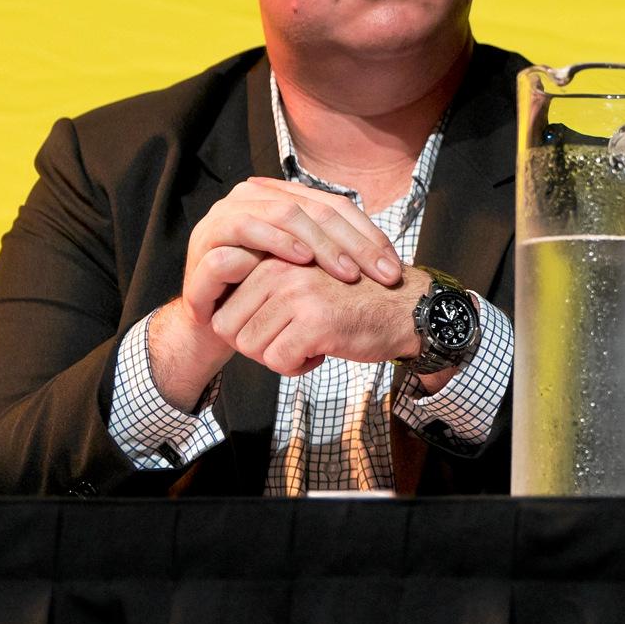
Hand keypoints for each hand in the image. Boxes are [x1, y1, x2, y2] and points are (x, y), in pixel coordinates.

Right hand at [181, 178, 406, 324]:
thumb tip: (390, 260)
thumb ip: (335, 255)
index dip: (367, 235)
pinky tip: (301, 262)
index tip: (393, 269)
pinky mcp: (207, 239)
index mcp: (281, 198)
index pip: (334, 206)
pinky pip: (244, 231)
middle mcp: (254, 198)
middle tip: (376, 274)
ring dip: (318, 241)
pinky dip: (276, 242)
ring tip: (346, 271)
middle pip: (314, 208)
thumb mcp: (304, 273)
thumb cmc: (264, 295)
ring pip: (282, 213)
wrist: (214, 324)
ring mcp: (227, 215)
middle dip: (350, 242)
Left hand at [210, 259, 431, 379]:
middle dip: (256, 346)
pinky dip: (296, 367)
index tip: (277, 329)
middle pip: (229, 329)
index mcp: (273, 256)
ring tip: (308, 343)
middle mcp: (280, 269)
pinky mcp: (314, 321)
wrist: (405, 308)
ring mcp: (296, 293)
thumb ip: (264, 284)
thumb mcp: (302, 277)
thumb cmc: (353, 299)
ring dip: (277, 357)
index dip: (247, 330)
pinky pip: (278, 360)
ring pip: (250, 347)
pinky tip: (321, 352)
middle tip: (290, 341)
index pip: (224, 307)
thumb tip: (219, 316)